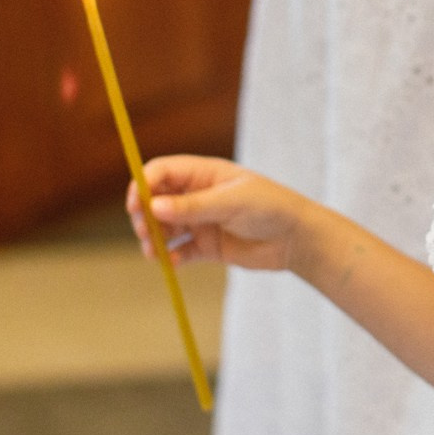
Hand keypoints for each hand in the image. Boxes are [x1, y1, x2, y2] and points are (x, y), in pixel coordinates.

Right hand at [128, 155, 313, 271]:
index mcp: (203, 174)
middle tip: (146, 232)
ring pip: (163, 227)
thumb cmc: (269, 208)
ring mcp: (200, 221)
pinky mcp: (207, 246)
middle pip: (155, 201)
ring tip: (154, 251)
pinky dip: (170, 257)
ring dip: (153, 238)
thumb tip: (153, 206)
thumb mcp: (231, 203)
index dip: (143, 185)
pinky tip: (172, 262)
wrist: (296, 238)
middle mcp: (197, 196)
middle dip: (144, 216)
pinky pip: (179, 251)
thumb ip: (193, 206)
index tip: (136, 205)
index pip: (161, 172)